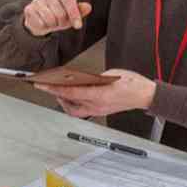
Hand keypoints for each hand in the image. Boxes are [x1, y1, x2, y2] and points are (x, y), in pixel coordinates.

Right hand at [23, 0, 92, 36]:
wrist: (40, 22)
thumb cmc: (56, 16)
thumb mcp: (70, 15)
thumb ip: (80, 10)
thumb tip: (87, 7)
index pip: (68, 0)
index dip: (74, 14)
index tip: (78, 25)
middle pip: (60, 12)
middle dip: (62, 22)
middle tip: (60, 23)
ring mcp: (37, 1)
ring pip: (50, 18)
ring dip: (53, 25)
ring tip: (52, 23)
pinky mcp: (29, 9)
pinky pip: (40, 22)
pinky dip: (44, 26)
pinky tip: (43, 23)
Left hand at [34, 68, 156, 119]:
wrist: (146, 95)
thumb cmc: (132, 83)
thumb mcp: (110, 75)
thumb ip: (93, 78)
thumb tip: (79, 79)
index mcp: (99, 95)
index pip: (70, 92)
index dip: (53, 88)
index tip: (41, 83)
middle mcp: (97, 105)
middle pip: (68, 102)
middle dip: (55, 94)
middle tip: (45, 85)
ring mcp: (98, 110)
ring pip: (73, 110)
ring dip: (63, 101)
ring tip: (56, 90)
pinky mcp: (100, 111)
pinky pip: (81, 110)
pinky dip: (73, 104)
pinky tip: (70, 96)